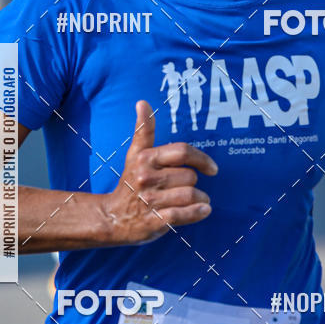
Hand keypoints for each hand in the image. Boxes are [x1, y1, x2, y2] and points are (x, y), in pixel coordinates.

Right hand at [104, 100, 217, 244]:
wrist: (112, 217)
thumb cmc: (130, 183)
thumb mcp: (135, 155)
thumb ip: (143, 131)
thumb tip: (142, 102)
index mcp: (145, 159)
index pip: (182, 152)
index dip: (202, 159)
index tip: (212, 168)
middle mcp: (146, 178)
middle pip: (190, 176)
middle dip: (195, 183)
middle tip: (190, 188)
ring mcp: (150, 201)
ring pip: (190, 195)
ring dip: (201, 199)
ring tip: (198, 201)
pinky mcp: (155, 221)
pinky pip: (184, 214)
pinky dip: (198, 212)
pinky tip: (203, 210)